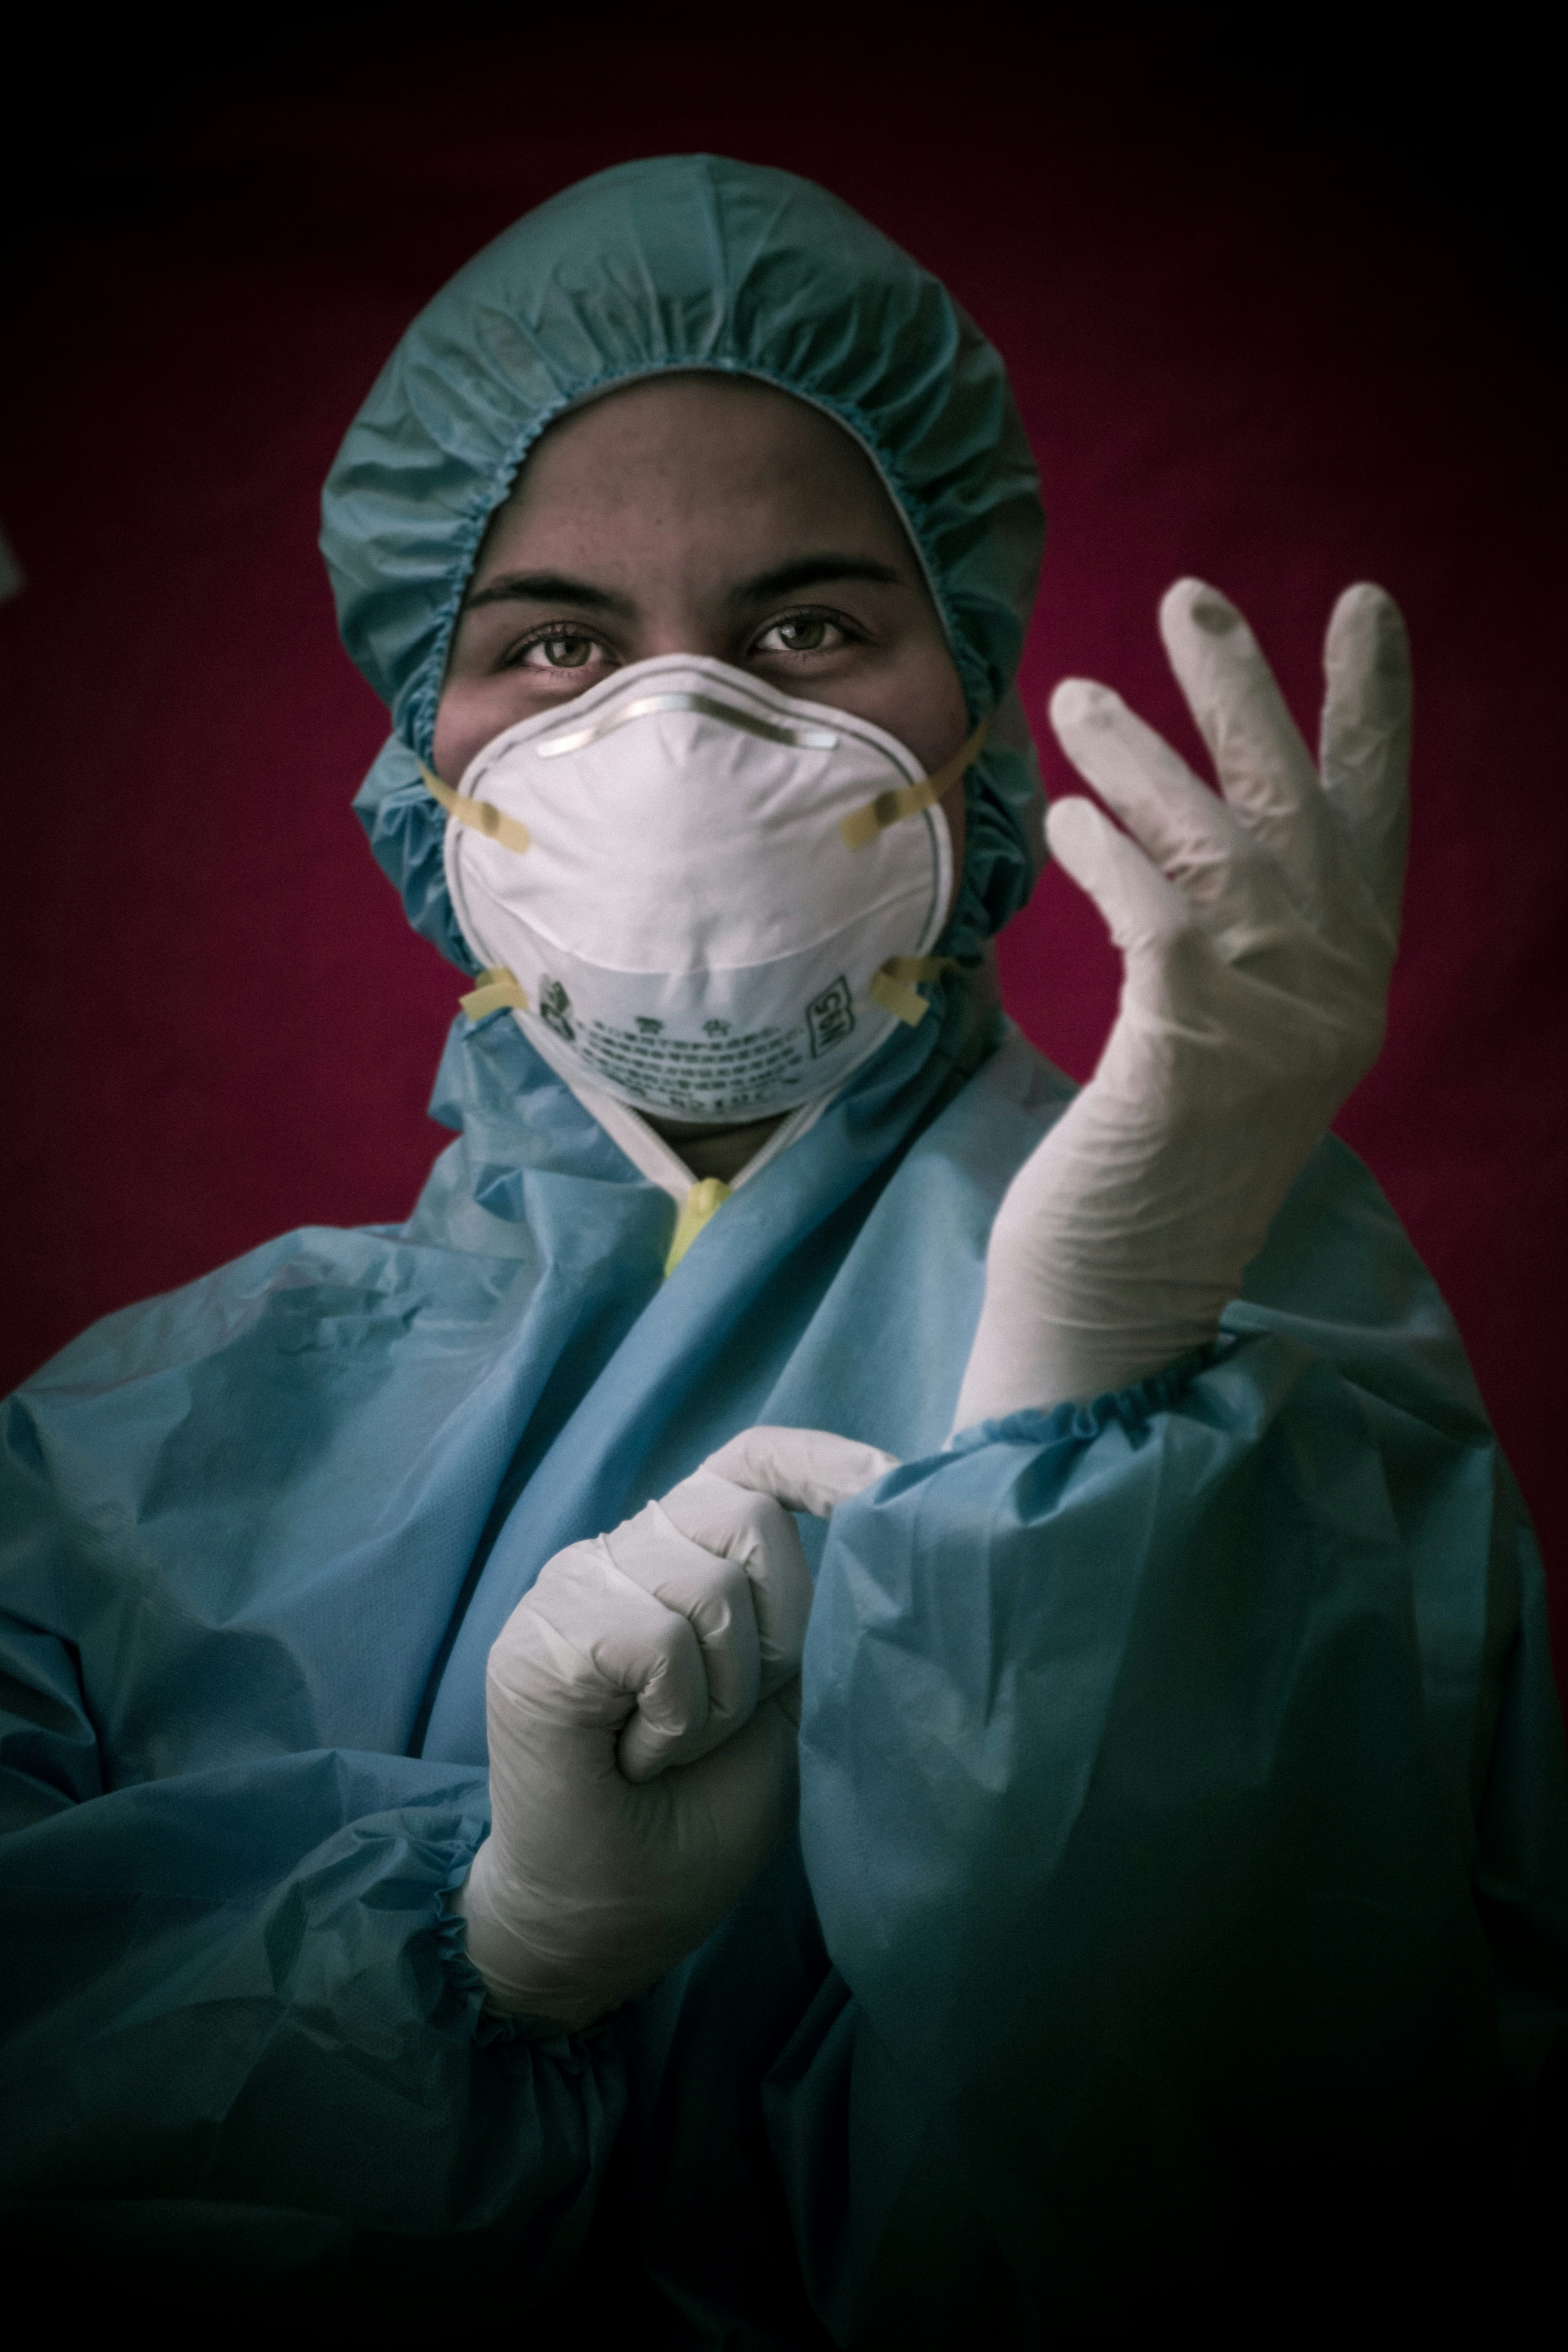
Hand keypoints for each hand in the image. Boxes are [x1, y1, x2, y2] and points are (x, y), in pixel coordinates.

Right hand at [456, 1426, 897, 2027]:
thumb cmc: (691, 1822)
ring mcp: (574, 1582)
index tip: (891, 1486)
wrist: (598, 1918)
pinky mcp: (538, 1635)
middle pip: (748, 1513)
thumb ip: (812, 1628)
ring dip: (719, 1694)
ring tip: (671, 1749)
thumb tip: (883, 1546)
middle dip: (775, 1631)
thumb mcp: (784, 1711)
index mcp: (680, 1556)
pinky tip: (638, 1757)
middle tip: (724, 1720)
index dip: (820, 1461)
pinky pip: (659, 1641)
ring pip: (709, 1584)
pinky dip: (673, 1715)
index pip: (751, 1459)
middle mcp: (624, 1549)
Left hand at [953, 578, 1410, 1425]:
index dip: (1373, 711)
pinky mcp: (1195, 1055)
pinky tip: (1067, 818)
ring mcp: (1276, 1031)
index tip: (1365, 604)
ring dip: (1146, 757)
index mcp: (1346, 994)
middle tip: (1189, 595)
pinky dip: (1113, 852)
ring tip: (1075, 694)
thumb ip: (1219, 950)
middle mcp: (1333, 1002)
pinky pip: (1160, 914)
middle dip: (1250, 692)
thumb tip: (1172, 834)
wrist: (1115, 1309)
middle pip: (1301, 809)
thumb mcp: (1205, 1049)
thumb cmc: (1139, 1179)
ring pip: (1221, 849)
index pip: (1373, 825)